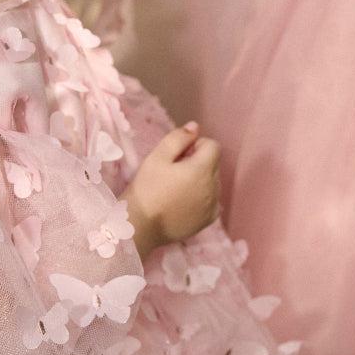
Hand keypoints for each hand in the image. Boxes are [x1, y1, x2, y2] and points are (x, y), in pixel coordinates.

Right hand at [123, 122, 220, 258]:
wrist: (140, 226)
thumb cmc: (147, 189)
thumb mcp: (157, 157)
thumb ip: (178, 138)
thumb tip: (195, 127)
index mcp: (203, 169)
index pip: (213, 146)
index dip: (195, 145)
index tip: (178, 156)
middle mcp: (214, 187)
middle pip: (213, 163)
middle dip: (197, 162)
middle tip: (173, 172)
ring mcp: (213, 205)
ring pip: (213, 182)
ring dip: (200, 180)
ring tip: (176, 189)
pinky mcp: (208, 219)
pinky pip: (211, 200)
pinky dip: (202, 197)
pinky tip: (182, 203)